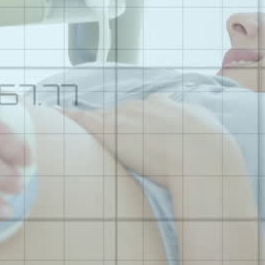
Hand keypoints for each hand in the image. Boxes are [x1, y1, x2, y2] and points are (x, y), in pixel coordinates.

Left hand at [60, 93, 235, 188]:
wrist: (204, 158)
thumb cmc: (212, 157)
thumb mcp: (210, 138)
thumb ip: (201, 136)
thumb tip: (210, 144)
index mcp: (168, 107)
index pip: (147, 108)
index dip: (138, 120)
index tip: (134, 128)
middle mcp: (144, 107)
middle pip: (120, 112)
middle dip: (114, 123)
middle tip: (110, 139)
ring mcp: (126, 118)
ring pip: (101, 117)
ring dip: (87, 122)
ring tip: (67, 122)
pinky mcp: (110, 131)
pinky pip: (82, 121)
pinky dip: (66, 118)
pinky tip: (51, 114)